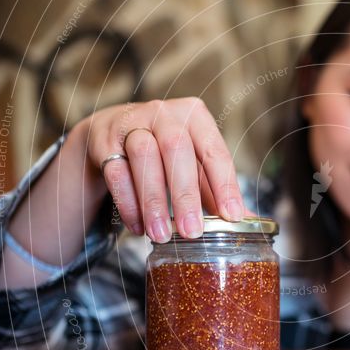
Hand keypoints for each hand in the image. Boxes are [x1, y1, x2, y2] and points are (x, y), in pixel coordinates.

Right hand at [79, 98, 247, 241]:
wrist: (112, 133)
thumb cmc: (163, 152)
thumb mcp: (192, 165)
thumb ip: (214, 190)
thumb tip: (247, 221)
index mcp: (195, 116)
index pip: (214, 150)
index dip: (224, 184)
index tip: (231, 216)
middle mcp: (164, 113)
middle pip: (177, 149)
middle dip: (185, 195)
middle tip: (192, 232)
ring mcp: (131, 122)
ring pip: (143, 157)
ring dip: (154, 200)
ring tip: (162, 236)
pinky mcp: (103, 138)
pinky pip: (116, 171)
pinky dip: (128, 203)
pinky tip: (138, 227)